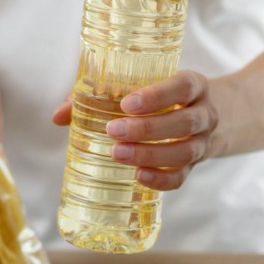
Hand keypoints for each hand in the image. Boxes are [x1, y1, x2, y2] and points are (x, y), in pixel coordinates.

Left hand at [53, 70, 217, 190]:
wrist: (199, 115)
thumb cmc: (160, 97)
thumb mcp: (142, 87)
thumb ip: (100, 94)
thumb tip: (58, 116)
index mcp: (194, 84)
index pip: (184, 86)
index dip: (158, 95)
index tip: (127, 103)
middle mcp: (204, 113)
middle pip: (185, 122)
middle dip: (148, 129)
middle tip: (113, 131)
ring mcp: (203, 142)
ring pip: (185, 152)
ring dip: (151, 154)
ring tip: (118, 154)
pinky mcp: (195, 166)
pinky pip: (182, 177)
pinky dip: (161, 179)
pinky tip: (139, 177)